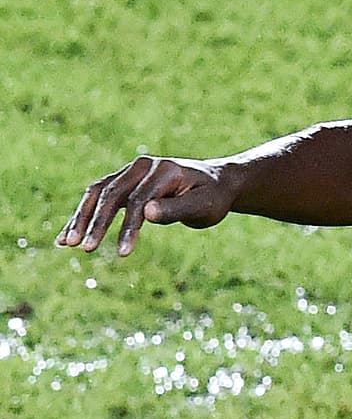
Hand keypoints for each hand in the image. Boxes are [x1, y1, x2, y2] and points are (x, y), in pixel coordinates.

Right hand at [57, 156, 237, 255]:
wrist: (216, 183)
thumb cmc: (212, 198)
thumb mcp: (203, 207)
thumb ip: (176, 209)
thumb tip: (146, 214)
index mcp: (165, 170)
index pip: (140, 199)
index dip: (129, 227)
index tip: (122, 252)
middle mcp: (145, 166)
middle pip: (113, 193)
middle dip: (96, 222)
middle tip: (84, 248)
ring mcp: (132, 171)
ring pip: (99, 193)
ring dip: (82, 217)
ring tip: (67, 244)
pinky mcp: (124, 180)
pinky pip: (99, 196)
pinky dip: (84, 214)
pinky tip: (67, 236)